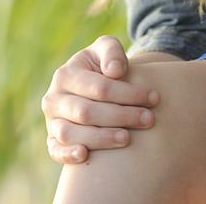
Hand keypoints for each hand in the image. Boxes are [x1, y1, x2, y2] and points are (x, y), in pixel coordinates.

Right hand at [41, 35, 159, 164]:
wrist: (92, 83)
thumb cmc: (103, 65)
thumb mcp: (107, 49)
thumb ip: (112, 52)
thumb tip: (115, 71)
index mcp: (65, 75)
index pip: (99, 88)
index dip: (128, 94)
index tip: (153, 98)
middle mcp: (53, 99)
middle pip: (87, 112)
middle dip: (121, 116)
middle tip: (148, 119)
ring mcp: (52, 121)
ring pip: (72, 133)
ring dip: (102, 138)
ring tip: (128, 138)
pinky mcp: (53, 140)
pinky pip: (55, 151)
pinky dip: (67, 155)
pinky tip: (85, 155)